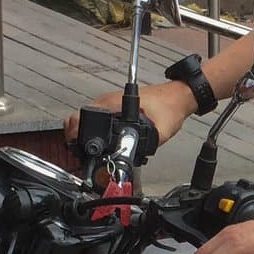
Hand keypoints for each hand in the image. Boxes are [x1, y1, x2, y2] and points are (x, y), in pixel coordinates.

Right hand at [62, 78, 195, 148]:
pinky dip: (94, 130)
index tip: (79, 150)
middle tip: (82, 154)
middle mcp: (106, 101)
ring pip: (85, 119)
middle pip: (77, 119)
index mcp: (112, 103)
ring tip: (91, 150)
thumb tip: (130, 157)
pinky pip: (96, 118)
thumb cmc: (170, 106)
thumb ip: (145, 146)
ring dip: (84, 134)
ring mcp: (108, 102)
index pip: (81, 117)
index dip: (75, 136)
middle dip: (76, 138)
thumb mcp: (160, 131)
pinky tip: (102, 141)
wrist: (178, 96)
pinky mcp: (113, 106)